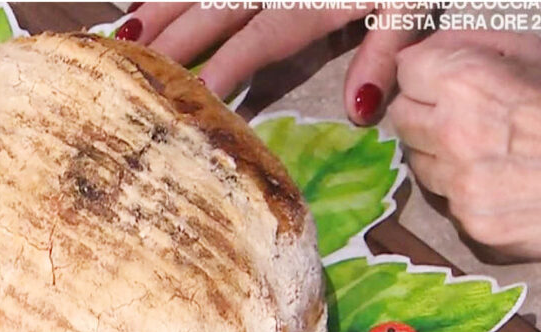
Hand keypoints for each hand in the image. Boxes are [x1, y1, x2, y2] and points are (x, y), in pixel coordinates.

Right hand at [123, 3, 423, 123]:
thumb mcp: (416, 1)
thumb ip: (385, 52)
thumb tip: (358, 111)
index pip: (260, 38)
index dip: (226, 69)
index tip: (192, 99)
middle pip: (215, 10)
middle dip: (172, 43)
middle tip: (129, 73)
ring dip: (159, 9)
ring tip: (124, 39)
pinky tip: (141, 3)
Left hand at [388, 30, 540, 259]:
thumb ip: (476, 45)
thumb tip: (429, 48)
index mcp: (467, 83)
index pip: (407, 70)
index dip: (427, 71)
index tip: (443, 78)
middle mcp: (451, 134)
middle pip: (401, 117)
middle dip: (424, 111)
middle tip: (463, 114)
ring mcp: (458, 183)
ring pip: (418, 161)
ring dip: (440, 153)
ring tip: (488, 149)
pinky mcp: (470, 222)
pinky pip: (446, 199)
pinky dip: (463, 189)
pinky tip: (501, 181)